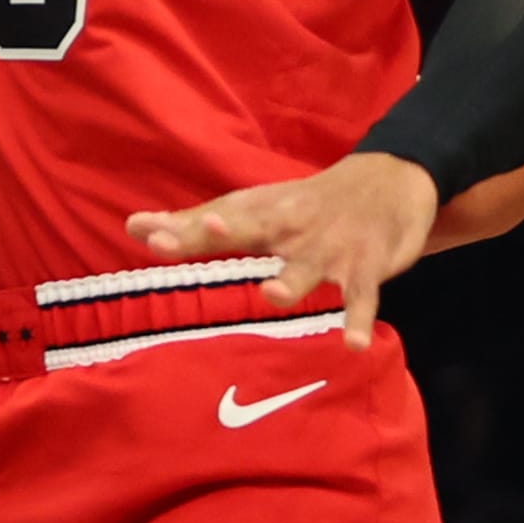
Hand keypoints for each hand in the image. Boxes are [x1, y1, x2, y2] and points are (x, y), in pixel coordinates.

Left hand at [125, 150, 440, 344]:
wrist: (391, 179)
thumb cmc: (306, 204)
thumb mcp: (255, 207)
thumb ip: (195, 224)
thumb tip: (132, 227)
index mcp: (260, 213)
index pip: (215, 218)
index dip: (182, 228)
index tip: (143, 233)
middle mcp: (289, 227)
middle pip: (254, 228)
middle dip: (229, 231)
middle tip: (206, 231)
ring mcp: (328, 248)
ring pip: (307, 266)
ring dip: (291, 280)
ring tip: (272, 294)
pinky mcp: (365, 266)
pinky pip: (361, 296)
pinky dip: (358, 319)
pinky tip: (353, 344)